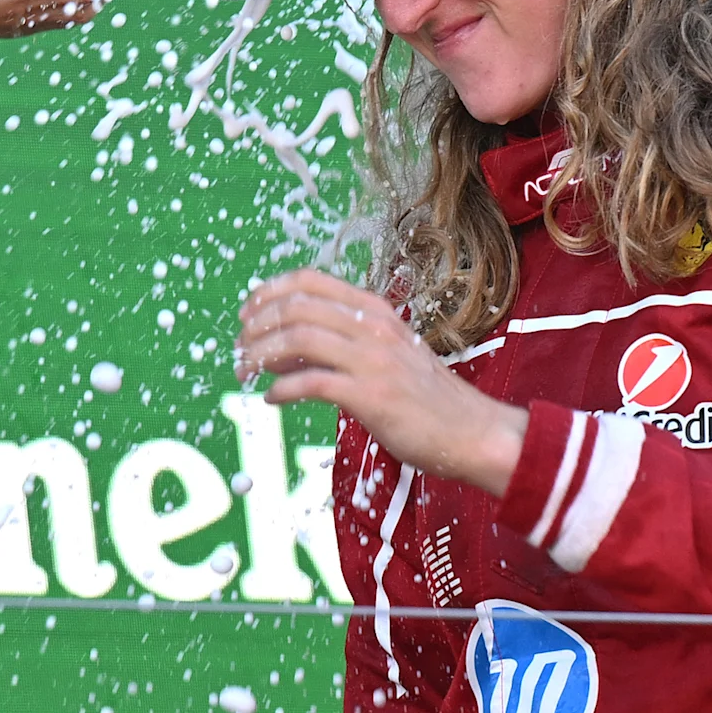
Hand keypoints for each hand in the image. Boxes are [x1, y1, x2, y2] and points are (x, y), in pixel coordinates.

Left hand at [237, 270, 529, 493]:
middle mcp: (372, 327)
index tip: (247, 312)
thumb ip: (341, 344)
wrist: (472, 431)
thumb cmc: (426, 397)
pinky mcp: (372, 396)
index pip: (309, 281)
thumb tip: (281, 350)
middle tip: (240, 348)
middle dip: (256, 326)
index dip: (269, 292)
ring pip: (298, 339)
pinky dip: (282, 390)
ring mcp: (373, 360)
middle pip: (295, 307)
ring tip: (246, 372)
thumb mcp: (387, 354)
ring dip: (260, 355)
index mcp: (374, 311)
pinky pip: (311, 384)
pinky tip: (272, 399)